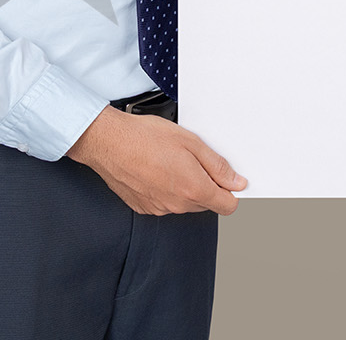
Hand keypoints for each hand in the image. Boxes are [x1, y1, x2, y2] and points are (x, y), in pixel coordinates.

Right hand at [66, 107, 247, 214]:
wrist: (108, 142)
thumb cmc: (145, 137)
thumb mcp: (191, 142)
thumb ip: (217, 166)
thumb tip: (236, 182)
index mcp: (193, 189)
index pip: (227, 205)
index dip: (231, 191)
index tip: (227, 178)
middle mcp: (177, 205)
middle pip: (206, 203)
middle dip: (207, 185)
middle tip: (193, 159)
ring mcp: (159, 208)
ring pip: (185, 203)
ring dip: (186, 187)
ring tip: (171, 161)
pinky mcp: (144, 207)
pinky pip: (165, 203)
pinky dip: (167, 190)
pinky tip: (157, 170)